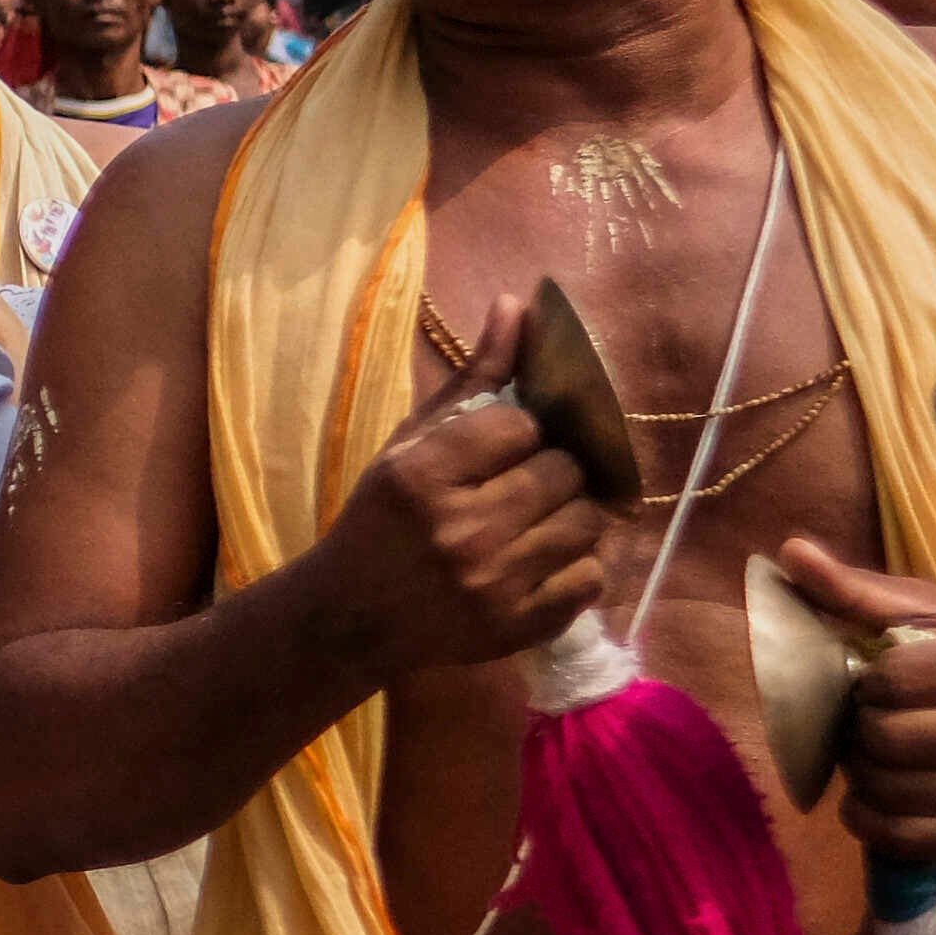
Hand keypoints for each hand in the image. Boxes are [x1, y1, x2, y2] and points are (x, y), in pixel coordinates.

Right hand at [307, 393, 602, 676]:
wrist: (345, 621)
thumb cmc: (379, 522)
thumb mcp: (409, 447)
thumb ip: (472, 380)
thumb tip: (519, 307)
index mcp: (422, 477)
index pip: (522, 424)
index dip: (518, 433)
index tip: (496, 451)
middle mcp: (459, 531)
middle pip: (564, 472)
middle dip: (550, 472)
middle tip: (524, 486)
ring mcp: (491, 584)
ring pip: (587, 523)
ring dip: (570, 517)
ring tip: (537, 522)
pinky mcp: (515, 628)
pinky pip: (590, 580)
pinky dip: (577, 568)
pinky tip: (543, 563)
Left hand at [771, 539, 935, 854]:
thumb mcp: (934, 612)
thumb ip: (859, 590)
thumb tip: (791, 554)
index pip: (894, 681)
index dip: (867, 680)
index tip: (878, 678)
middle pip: (887, 740)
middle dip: (860, 727)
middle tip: (869, 718)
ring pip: (890, 793)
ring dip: (860, 773)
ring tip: (873, 752)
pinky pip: (905, 840)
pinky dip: (869, 821)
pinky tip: (870, 797)